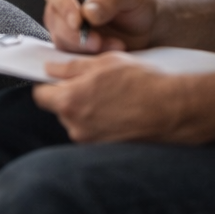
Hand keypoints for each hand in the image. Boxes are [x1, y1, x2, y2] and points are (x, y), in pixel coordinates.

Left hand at [33, 52, 192, 142]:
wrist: (173, 110)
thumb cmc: (142, 83)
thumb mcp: (104, 63)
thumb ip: (71, 67)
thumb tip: (51, 68)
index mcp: (70, 101)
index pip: (41, 95)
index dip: (48, 85)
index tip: (57, 79)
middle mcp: (76, 126)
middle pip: (60, 109)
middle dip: (71, 97)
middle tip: (94, 85)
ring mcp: (91, 141)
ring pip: (78, 121)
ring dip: (87, 110)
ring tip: (112, 98)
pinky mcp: (105, 150)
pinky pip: (94, 132)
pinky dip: (101, 123)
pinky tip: (119, 112)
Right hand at [42, 0, 159, 53]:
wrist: (147, 26)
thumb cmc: (137, 1)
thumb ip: (110, 0)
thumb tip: (87, 12)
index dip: (63, 4)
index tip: (77, 22)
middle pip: (54, 16)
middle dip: (75, 33)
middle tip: (97, 42)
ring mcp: (64, 22)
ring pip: (61, 37)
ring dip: (86, 46)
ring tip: (117, 44)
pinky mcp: (70, 43)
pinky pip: (71, 52)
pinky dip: (91, 55)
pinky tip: (113, 48)